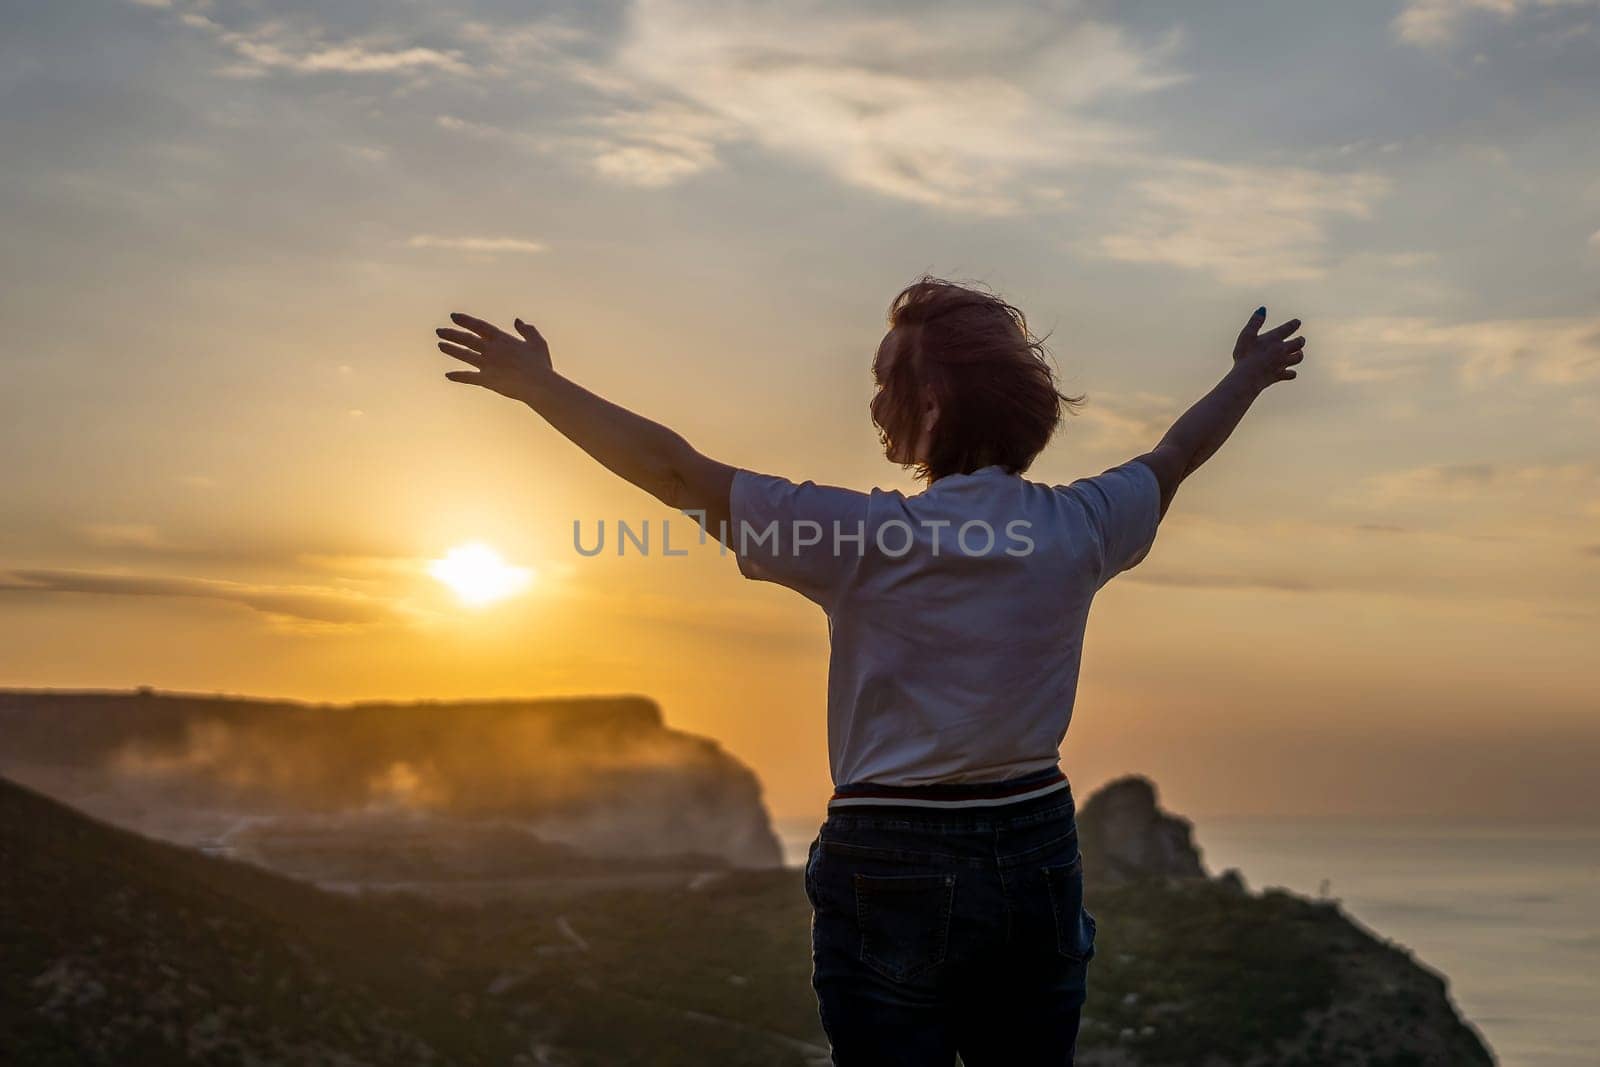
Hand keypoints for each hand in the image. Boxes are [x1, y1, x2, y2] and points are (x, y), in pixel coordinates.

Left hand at [435, 312, 553, 403]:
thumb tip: (517, 321)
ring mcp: (487, 365)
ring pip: (464, 354)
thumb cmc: (541, 364)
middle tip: (439, 331)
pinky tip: (448, 375)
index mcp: (502, 339)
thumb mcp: (537, 342)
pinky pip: (468, 377)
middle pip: (467, 339)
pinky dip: (458, 376)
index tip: (453, 316)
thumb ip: (527, 330)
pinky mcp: (486, 380)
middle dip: (452, 334)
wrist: (538, 385)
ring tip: (440, 345)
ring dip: (451, 349)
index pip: (478, 326)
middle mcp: (491, 349)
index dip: (465, 320)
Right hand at [1231, 306, 1304, 389]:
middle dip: (1300, 341)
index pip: (1289, 328)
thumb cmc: (1245, 355)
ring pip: (1298, 358)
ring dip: (1299, 355)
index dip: (1294, 324)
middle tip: (1301, 340)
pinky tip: (1289, 372)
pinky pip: (1291, 374)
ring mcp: (1282, 363)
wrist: (1247, 377)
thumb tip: (1263, 309)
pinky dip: (1291, 373)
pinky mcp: (1280, 375)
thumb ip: (1255, 322)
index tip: (1297, 322)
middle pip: (1299, 343)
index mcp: (1274, 338)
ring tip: (1297, 353)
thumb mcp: (1246, 335)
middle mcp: (1282, 350)